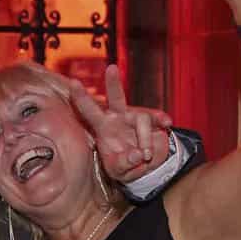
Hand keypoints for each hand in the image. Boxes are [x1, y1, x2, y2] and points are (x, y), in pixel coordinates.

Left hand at [67, 64, 172, 183]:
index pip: (89, 111)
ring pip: (141, 119)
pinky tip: (166, 124)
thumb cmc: (123, 167)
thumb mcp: (119, 171)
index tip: (74, 83)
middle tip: (111, 69)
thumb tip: (138, 154)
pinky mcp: (152, 122)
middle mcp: (118, 118)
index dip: (81, 97)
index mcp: (103, 127)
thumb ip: (125, 164)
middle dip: (113, 83)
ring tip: (145, 156)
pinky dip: (161, 121)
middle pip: (115, 97)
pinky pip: (157, 119)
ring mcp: (135, 118)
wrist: (144, 168)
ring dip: (145, 139)